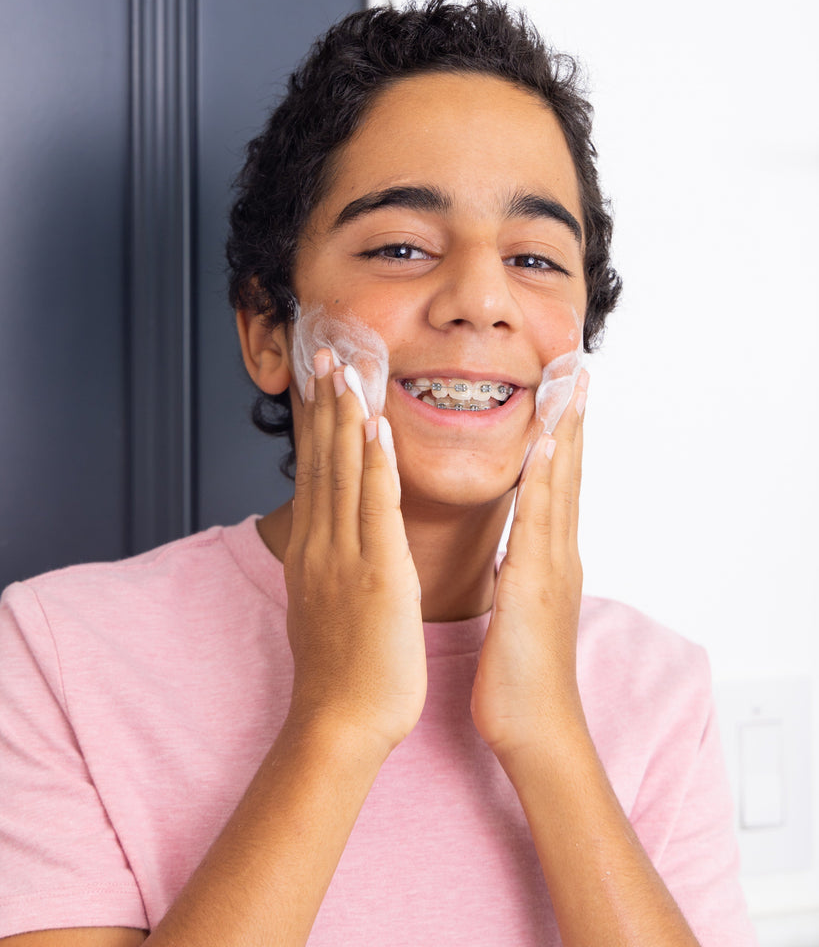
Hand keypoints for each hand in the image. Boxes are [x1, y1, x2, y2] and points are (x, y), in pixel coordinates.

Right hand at [284, 350, 426, 755]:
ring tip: (343, 367)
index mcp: (315, 553)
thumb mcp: (325, 609)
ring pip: (342, 472)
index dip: (314, 426)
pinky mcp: (376, 573)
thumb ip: (328, 569)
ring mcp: (345, 556)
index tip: (317, 385)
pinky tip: (373, 424)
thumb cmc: (342, 673)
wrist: (340, 724)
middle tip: (322, 353)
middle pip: (320, 462)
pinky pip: (374, 507)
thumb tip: (330, 547)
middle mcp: (322, 545)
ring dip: (343, 416)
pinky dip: (372, 462)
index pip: (312, 475)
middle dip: (322, 405)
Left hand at [471, 372, 588, 758]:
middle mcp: (557, 556)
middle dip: (570, 423)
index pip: (554, 488)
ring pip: (559, 489)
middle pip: (566, 476)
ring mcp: (553, 568)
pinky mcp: (537, 585)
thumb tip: (512, 557)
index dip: (559, 440)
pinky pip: (540, 523)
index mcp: (547, 562)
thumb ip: (520, 577)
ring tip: (568, 388)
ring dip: (564, 436)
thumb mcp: (518, 614)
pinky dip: (546, 483)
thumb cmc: (519, 678)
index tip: (559, 397)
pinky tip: (546, 447)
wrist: (536, 731)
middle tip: (575, 372)